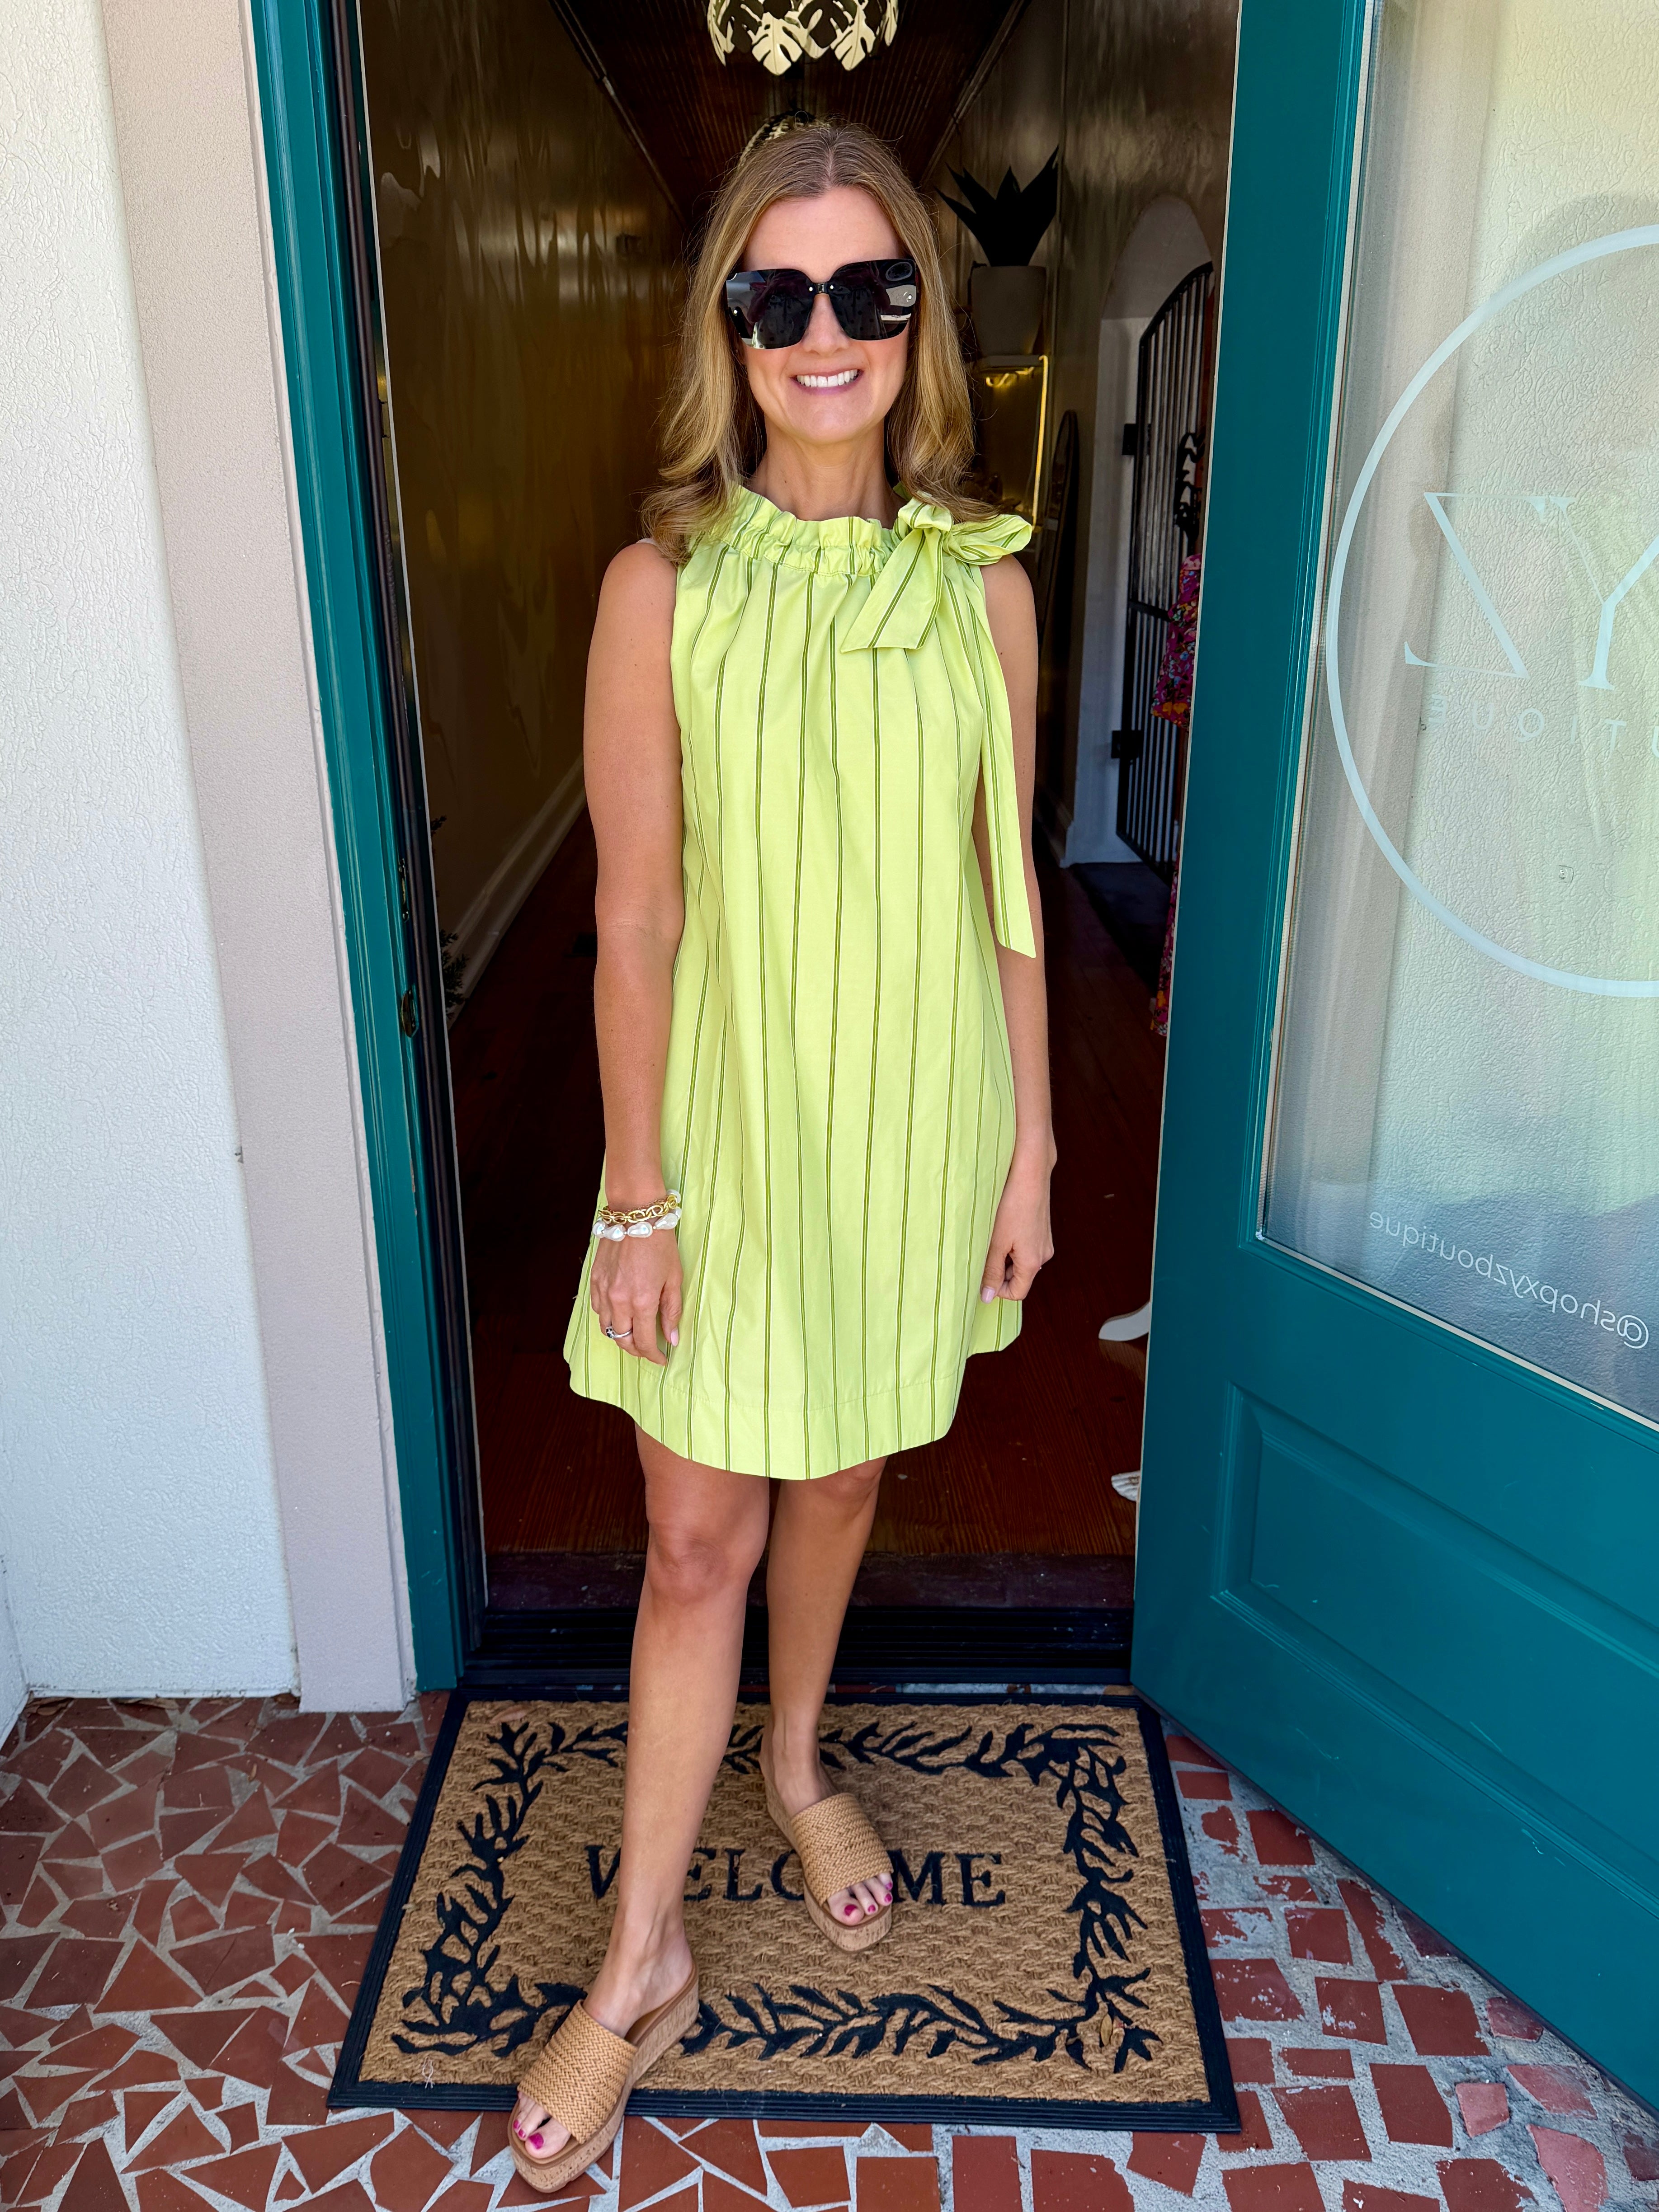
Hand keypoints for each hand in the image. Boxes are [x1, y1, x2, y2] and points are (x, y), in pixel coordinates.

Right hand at [591, 1227, 682, 1364]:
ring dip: (621, 1336)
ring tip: (634, 1335)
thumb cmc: (660, 1244)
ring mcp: (603, 1291)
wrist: (635, 1214)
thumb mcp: (674, 1278)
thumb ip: (671, 1311)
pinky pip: (598, 1310)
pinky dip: (609, 1319)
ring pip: (607, 1328)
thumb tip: (671, 1338)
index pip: (644, 1342)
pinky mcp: (594, 1281)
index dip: (653, 1356)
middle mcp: (619, 1301)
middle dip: (637, 1350)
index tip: (662, 1359)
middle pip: (623, 1340)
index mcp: (642, 1302)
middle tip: (649, 1349)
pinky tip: (620, 1315)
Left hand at [980, 1146, 1054, 1304]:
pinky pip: (1025, 1248)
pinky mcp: (1042, 1231)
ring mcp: (1044, 1243)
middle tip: (982, 1253)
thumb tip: (987, 1297)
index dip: (997, 1290)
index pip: (1016, 1293)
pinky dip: (1012, 1245)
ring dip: (1004, 1256)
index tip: (981, 1276)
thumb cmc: (1013, 1205)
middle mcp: (1043, 1256)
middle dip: (999, 1271)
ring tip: (992, 1238)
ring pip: (1020, 1262)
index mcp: (1032, 1262)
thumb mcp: (996, 1242)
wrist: (1030, 1174)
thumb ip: (991, 1271)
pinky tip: (1002, 1228)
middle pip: (1018, 1278)